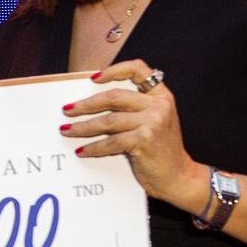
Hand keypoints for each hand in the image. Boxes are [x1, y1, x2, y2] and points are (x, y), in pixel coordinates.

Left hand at [60, 58, 207, 209]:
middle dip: (86, 104)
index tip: (93, 78)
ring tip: (67, 130)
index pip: (138, 70)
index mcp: (161, 96)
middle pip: (114, 97)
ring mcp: (153, 122)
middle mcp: (159, 105)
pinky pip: (111, 142)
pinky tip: (82, 151)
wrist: (178, 177)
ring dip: (83, 127)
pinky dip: (93, 147)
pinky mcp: (144, 140)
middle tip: (68, 110)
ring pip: (108, 120)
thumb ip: (135, 109)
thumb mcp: (154, 122)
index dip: (114, 70)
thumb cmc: (161, 150)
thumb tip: (93, 104)